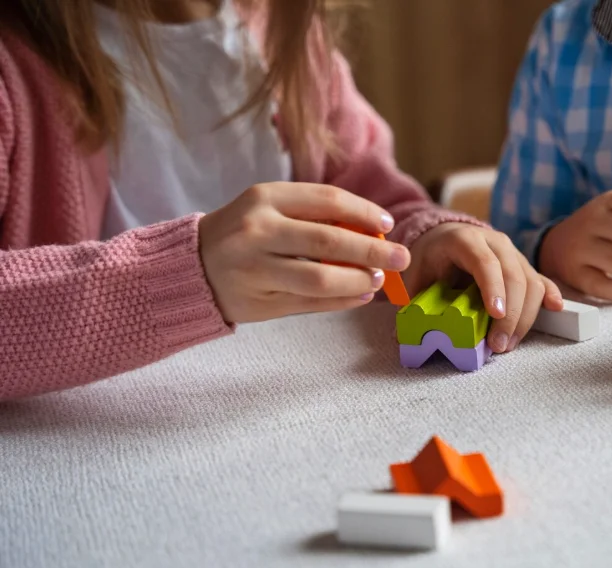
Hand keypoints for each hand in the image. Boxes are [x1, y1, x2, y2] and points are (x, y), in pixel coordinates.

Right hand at [199, 182, 409, 322]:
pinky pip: (311, 303)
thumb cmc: (242, 233)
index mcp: (265, 198)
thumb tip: (373, 231)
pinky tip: (361, 296)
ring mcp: (256, 268)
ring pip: (321, 277)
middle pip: (329, 240)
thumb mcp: (268, 209)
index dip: (364, 212)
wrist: (190, 267)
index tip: (386, 224)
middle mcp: (258, 230)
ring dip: (358, 280)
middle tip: (401, 257)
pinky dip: (342, 301)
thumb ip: (313, 216)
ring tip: (379, 279)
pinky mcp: (258, 302)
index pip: (328, 200)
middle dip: (373, 250)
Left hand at [405, 223, 562, 353]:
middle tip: (499, 345)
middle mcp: (494, 242)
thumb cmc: (429, 258)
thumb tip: (405, 339)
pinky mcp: (523, 265)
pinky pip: (540, 279)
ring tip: (509, 344)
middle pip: (514, 275)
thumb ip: (413, 302)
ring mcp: (512, 253)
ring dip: (525, 316)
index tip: (495, 314)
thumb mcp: (415, 274)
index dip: (492, 287)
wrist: (443, 236)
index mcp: (465, 240)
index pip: (485, 262)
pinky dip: (549, 295)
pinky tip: (556, 309)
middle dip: (510, 314)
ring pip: (531, 281)